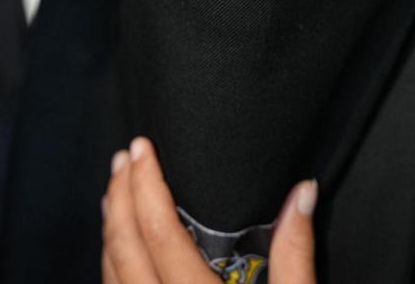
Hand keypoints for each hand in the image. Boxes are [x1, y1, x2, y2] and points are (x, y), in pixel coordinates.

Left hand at [102, 137, 317, 283]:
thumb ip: (296, 251)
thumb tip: (303, 190)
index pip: (160, 232)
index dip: (146, 185)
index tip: (143, 148)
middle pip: (125, 244)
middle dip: (120, 195)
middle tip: (124, 157)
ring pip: (111, 267)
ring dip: (111, 224)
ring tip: (115, 188)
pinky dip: (112, 257)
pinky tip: (118, 241)